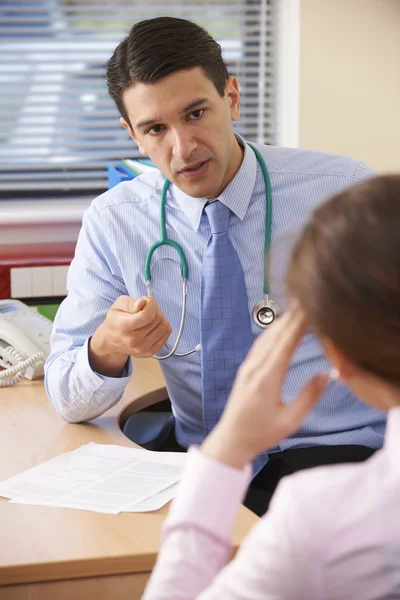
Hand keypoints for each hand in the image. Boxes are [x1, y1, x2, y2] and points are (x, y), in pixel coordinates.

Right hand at [89, 296, 171, 375]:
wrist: (111, 341)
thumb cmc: (115, 320)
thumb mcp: (117, 305)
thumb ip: (130, 302)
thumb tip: (142, 303)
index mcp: (124, 327)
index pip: (148, 315)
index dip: (151, 304)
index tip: (146, 300)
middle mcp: (134, 340)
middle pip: (158, 319)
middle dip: (155, 309)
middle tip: (146, 309)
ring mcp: (143, 348)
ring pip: (165, 326)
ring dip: (160, 317)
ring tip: (150, 316)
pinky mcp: (150, 352)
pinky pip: (166, 334)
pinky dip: (162, 326)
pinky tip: (153, 325)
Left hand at [201, 306, 328, 469]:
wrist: (232, 439)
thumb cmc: (261, 433)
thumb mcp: (291, 420)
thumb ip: (309, 397)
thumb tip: (327, 375)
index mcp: (267, 378)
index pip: (286, 343)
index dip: (299, 324)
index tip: (309, 308)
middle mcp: (255, 367)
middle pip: (276, 335)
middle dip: (292, 317)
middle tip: (306, 300)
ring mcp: (248, 367)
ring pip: (266, 338)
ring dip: (282, 322)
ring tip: (296, 309)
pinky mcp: (245, 370)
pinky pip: (260, 345)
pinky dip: (272, 332)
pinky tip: (278, 328)